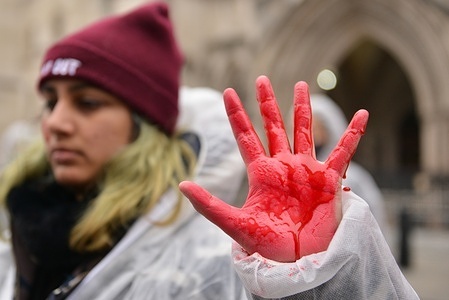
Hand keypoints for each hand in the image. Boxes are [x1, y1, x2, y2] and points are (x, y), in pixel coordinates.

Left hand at [179, 75, 368, 261]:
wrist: (298, 259)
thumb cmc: (267, 245)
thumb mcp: (235, 224)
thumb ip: (209, 205)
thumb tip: (181, 186)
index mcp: (261, 173)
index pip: (246, 136)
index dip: (236, 114)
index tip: (227, 92)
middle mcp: (283, 166)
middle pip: (274, 126)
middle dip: (267, 103)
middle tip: (261, 79)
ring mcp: (306, 170)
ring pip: (304, 131)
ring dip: (302, 108)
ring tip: (300, 84)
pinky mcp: (329, 180)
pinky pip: (343, 152)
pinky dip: (353, 134)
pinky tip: (362, 114)